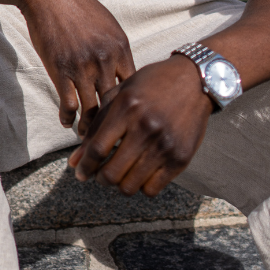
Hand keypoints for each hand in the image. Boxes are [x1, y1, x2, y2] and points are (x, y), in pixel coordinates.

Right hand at [16, 0, 135, 126]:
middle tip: (112, 140)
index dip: (131, 108)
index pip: (133, 88)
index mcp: (121, 48)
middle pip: (116, 104)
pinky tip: (67, 122)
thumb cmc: (77, 6)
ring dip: (89, 128)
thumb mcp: (107, 24)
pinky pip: (69, 104)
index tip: (128, 120)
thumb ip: (116, 49)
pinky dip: (68, 118)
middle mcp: (106, 60)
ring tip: (87, 138)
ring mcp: (83, 67)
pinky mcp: (61, 70)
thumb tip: (124, 72)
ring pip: (92, 110)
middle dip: (114, 125)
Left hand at [67, 53, 212, 195]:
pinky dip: (141, 187)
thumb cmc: (151, 84)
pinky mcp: (181, 158)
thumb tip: (75, 161)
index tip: (80, 173)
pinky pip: (152, 189)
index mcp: (127, 108)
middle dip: (100, 179)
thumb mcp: (120, 95)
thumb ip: (96, 126)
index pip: (97, 149)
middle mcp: (146, 128)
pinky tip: (140, 174)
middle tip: (101, 174)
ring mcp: (165, 145)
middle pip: (111, 173)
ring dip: (120, 185)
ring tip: (121, 173)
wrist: (195, 80)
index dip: (85, 166)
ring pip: (130, 186)